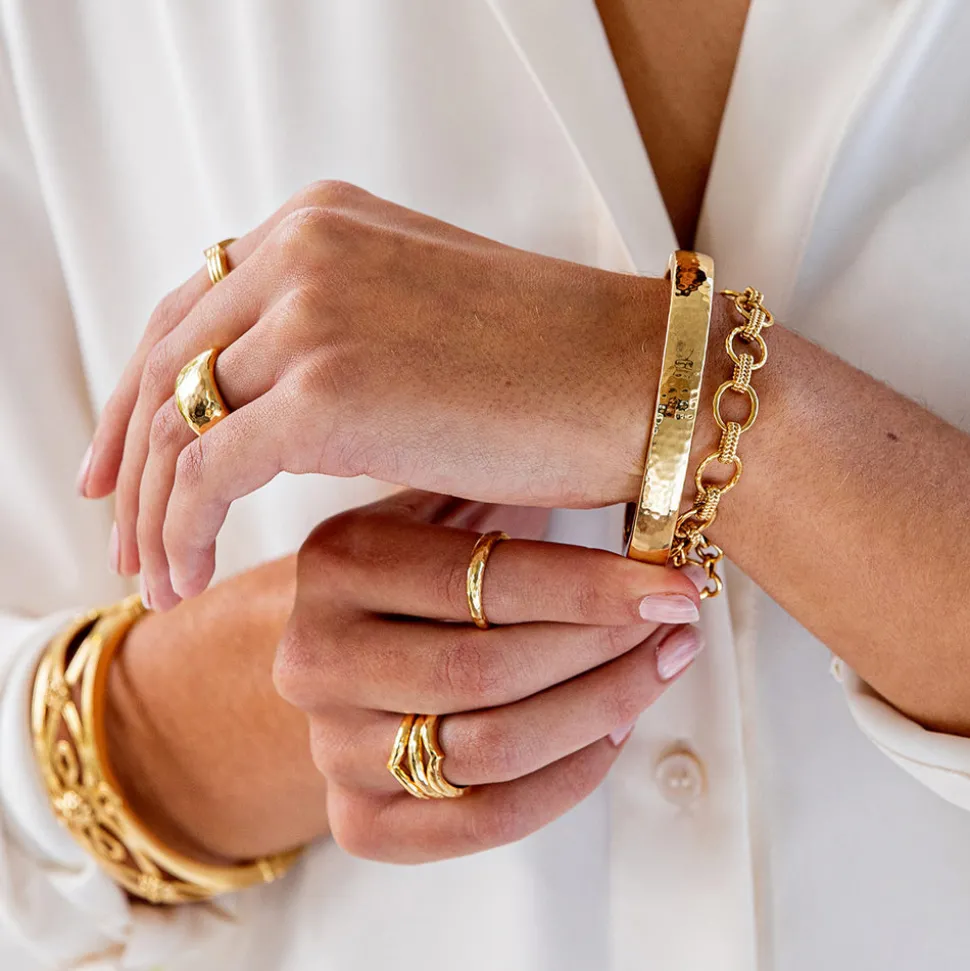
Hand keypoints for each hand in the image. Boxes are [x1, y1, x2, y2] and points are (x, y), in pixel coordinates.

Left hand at [80, 181, 673, 606]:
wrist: (638, 385)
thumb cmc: (552, 371)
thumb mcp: (419, 322)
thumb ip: (339, 335)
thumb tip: (275, 406)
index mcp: (323, 223)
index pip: (193, 310)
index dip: (144, 390)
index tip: (126, 461)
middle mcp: (303, 248)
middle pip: (167, 362)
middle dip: (129, 453)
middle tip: (118, 527)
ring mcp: (311, 313)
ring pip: (176, 421)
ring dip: (152, 506)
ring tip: (152, 574)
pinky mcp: (325, 393)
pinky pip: (208, 471)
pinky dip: (182, 530)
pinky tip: (186, 579)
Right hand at [273, 490, 702, 863]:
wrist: (345, 645)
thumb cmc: (422, 563)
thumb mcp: (444, 502)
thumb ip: (510, 493)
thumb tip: (644, 497)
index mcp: (338, 561)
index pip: (482, 582)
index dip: (591, 589)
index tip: (676, 588)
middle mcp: (315, 657)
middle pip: (486, 673)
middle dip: (602, 652)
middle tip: (674, 628)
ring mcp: (330, 745)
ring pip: (491, 752)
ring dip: (599, 712)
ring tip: (656, 670)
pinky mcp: (357, 819)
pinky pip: (481, 822)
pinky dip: (566, 782)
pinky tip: (612, 732)